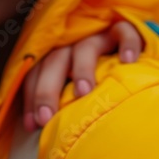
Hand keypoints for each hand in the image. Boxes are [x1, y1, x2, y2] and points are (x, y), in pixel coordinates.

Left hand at [23, 21, 142, 130]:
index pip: (35, 73)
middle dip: (46, 90)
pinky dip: (127, 44)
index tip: (32, 125)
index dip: (31, 97)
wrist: (128, 46)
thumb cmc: (96, 75)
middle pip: (54, 62)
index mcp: (55, 56)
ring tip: (83, 92)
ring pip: (85, 47)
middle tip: (46, 118)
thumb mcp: (73, 87)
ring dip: (82, 69)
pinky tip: (128, 61)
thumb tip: (40, 129)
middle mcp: (71, 43)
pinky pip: (123, 32)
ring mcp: (97, 35)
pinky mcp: (122, 29)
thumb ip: (60, 102)